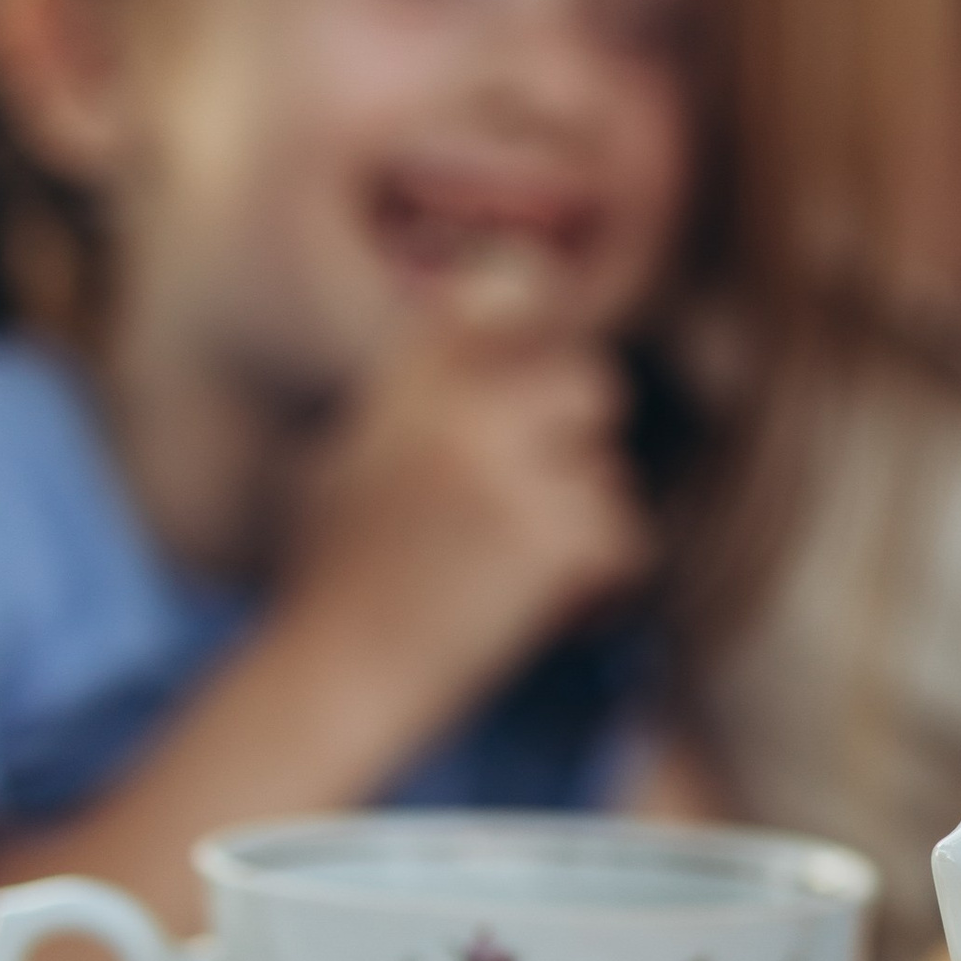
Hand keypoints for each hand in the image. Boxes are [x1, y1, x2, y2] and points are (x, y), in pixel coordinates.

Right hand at [283, 268, 654, 727]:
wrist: (334, 676)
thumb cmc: (333, 585)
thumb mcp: (347, 462)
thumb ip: (412, 403)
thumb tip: (476, 336)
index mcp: (410, 377)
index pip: (509, 285)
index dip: (544, 315)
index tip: (546, 346)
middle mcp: (460, 403)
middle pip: (590, 380)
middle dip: (582, 445)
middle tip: (540, 506)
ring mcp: (508, 464)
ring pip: (611, 473)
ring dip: (586, 529)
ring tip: (517, 577)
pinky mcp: (552, 532)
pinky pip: (627, 540)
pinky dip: (603, 590)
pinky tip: (548, 616)